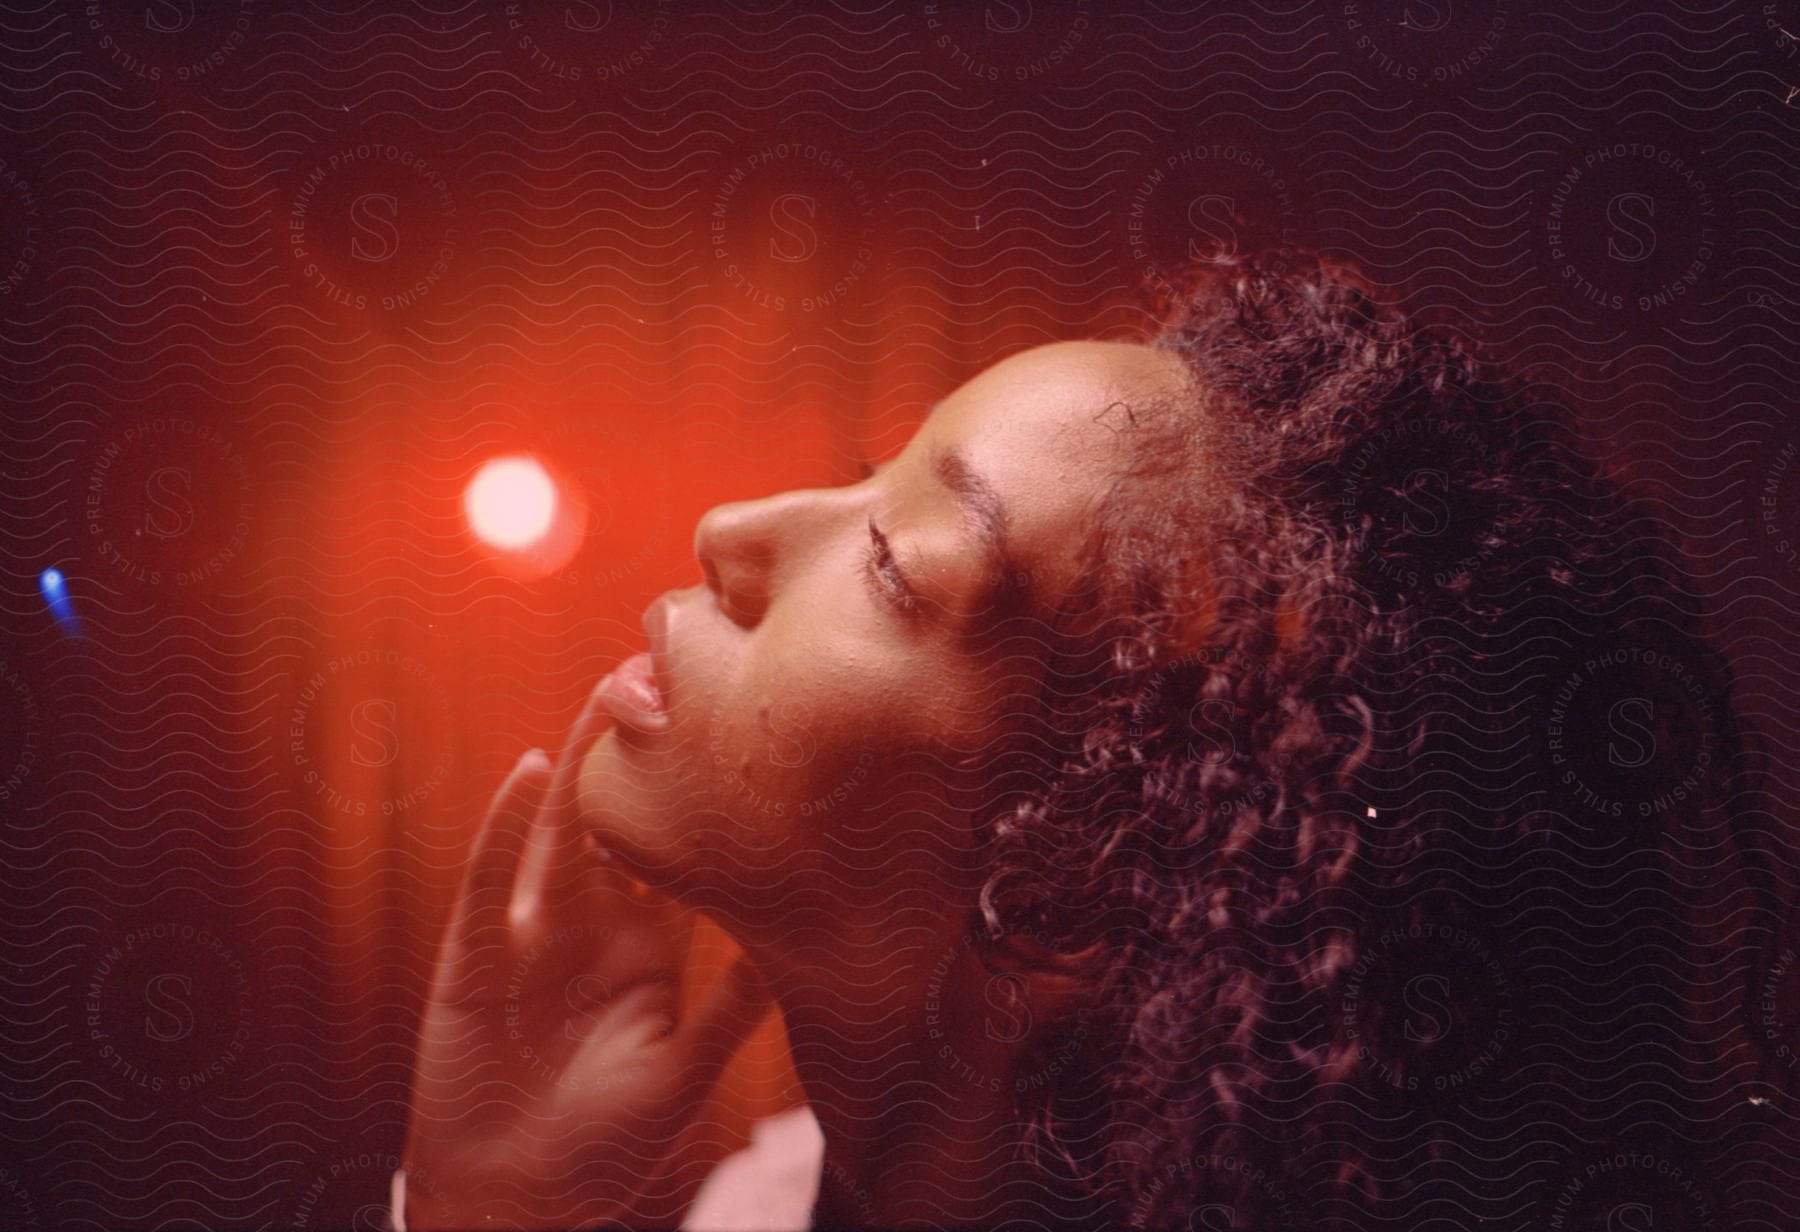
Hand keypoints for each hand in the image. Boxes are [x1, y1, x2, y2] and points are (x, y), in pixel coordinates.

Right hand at [401, 684, 771, 1228]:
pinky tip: (525, 771)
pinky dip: (505, 827)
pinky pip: (491, 879)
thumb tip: (795, 951)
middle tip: (673, 677)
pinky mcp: (475, 954)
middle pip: (618, 822)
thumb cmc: (604, 1145)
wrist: (516, 1199)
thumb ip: (728, 1011)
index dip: (703, 798)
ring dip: (578, 765)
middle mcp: (591, 924)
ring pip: (559, 832)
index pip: (679, 853)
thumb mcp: (680, 1072)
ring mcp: (530, 933)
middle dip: (641, 756)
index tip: (742, 735)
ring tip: (605, 693)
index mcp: (646, 946)